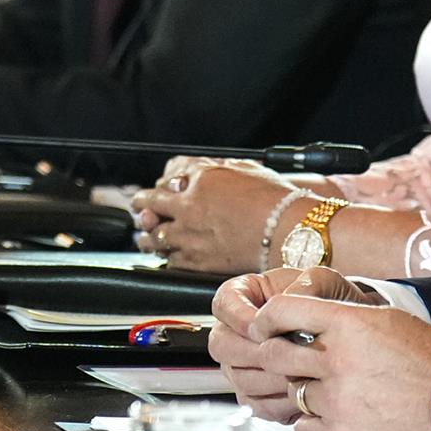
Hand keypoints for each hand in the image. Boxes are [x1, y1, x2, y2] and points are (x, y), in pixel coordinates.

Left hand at [131, 162, 294, 273]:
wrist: (290, 232)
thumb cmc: (275, 200)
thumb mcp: (241, 168)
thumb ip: (210, 170)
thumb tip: (191, 172)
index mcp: (199, 181)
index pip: (165, 182)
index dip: (160, 188)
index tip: (159, 191)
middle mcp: (189, 207)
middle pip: (150, 207)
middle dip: (143, 208)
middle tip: (141, 210)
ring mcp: (192, 236)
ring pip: (155, 237)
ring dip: (148, 235)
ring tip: (146, 237)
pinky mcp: (199, 262)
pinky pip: (171, 260)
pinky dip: (166, 257)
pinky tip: (166, 255)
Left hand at [211, 266, 430, 430]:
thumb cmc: (430, 359)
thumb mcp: (386, 320)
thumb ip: (343, 318)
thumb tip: (307, 318)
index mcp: (348, 323)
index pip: (285, 309)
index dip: (265, 317)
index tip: (261, 325)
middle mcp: (337, 358)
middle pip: (275, 353)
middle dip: (271, 354)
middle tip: (277, 357)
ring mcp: (337, 397)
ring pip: (290, 390)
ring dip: (298, 389)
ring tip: (320, 388)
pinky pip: (302, 426)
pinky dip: (308, 421)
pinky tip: (324, 414)